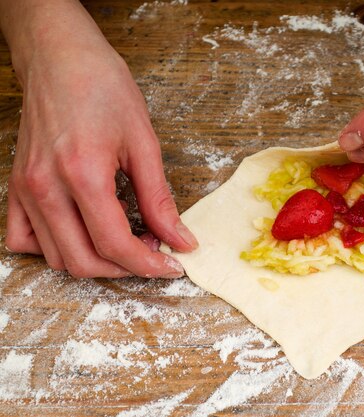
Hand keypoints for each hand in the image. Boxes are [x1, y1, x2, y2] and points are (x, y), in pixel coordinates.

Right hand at [3, 1, 196, 277]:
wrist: (60, 57)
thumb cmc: (103, 87)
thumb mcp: (144, 142)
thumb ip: (159, 199)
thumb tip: (180, 239)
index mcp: (82, 174)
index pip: (115, 244)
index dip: (149, 265)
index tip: (173, 266)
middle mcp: (45, 188)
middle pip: (84, 261)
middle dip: (125, 268)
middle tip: (154, 253)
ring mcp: (25, 189)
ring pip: (56, 257)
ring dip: (95, 261)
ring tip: (127, 241)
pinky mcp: (16, 186)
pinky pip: (23, 239)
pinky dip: (55, 249)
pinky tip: (82, 234)